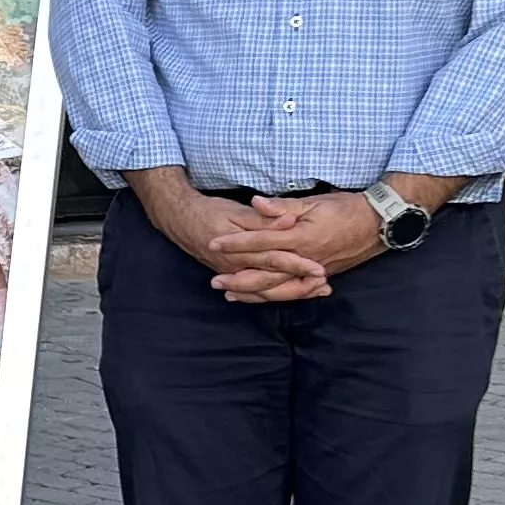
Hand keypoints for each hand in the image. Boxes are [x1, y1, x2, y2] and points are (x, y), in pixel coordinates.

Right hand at [136, 169, 321, 294]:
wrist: (180, 220)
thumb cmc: (209, 211)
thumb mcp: (237, 210)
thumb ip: (264, 218)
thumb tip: (288, 221)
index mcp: (241, 250)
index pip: (275, 261)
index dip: (298, 265)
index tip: (320, 269)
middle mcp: (238, 267)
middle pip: (274, 282)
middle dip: (301, 286)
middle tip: (324, 286)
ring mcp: (235, 275)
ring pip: (267, 291)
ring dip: (292, 292)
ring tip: (316, 291)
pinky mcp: (233, 276)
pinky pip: (256, 293)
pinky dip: (277, 294)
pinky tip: (294, 294)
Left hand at [207, 191, 380, 302]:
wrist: (378, 224)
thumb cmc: (346, 208)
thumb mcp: (314, 201)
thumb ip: (283, 206)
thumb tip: (255, 203)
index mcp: (300, 237)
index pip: (260, 242)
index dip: (235, 243)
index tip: (214, 243)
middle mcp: (305, 259)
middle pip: (265, 274)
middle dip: (238, 278)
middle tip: (214, 282)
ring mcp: (312, 271)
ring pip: (277, 288)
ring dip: (252, 292)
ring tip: (230, 295)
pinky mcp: (319, 276)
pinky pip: (293, 292)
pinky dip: (274, 296)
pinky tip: (260, 298)